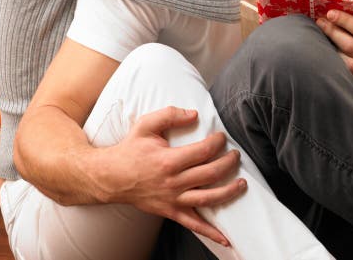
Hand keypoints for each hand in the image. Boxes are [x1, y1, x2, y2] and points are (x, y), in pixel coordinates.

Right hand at [104, 106, 244, 246]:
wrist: (111, 177)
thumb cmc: (130, 150)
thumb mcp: (146, 125)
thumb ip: (170, 115)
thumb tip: (194, 114)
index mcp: (168, 160)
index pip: (203, 151)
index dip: (217, 143)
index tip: (222, 137)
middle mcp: (173, 182)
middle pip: (210, 174)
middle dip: (229, 163)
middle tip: (236, 156)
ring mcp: (173, 199)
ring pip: (208, 198)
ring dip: (229, 192)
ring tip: (242, 184)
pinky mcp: (171, 211)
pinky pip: (193, 224)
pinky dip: (211, 233)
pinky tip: (225, 238)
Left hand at [315, 0, 352, 104]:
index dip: (346, 22)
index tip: (331, 13)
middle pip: (352, 49)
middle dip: (333, 33)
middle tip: (321, 22)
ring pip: (348, 66)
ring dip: (332, 51)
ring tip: (322, 37)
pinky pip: (352, 83)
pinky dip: (339, 70)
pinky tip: (330, 59)